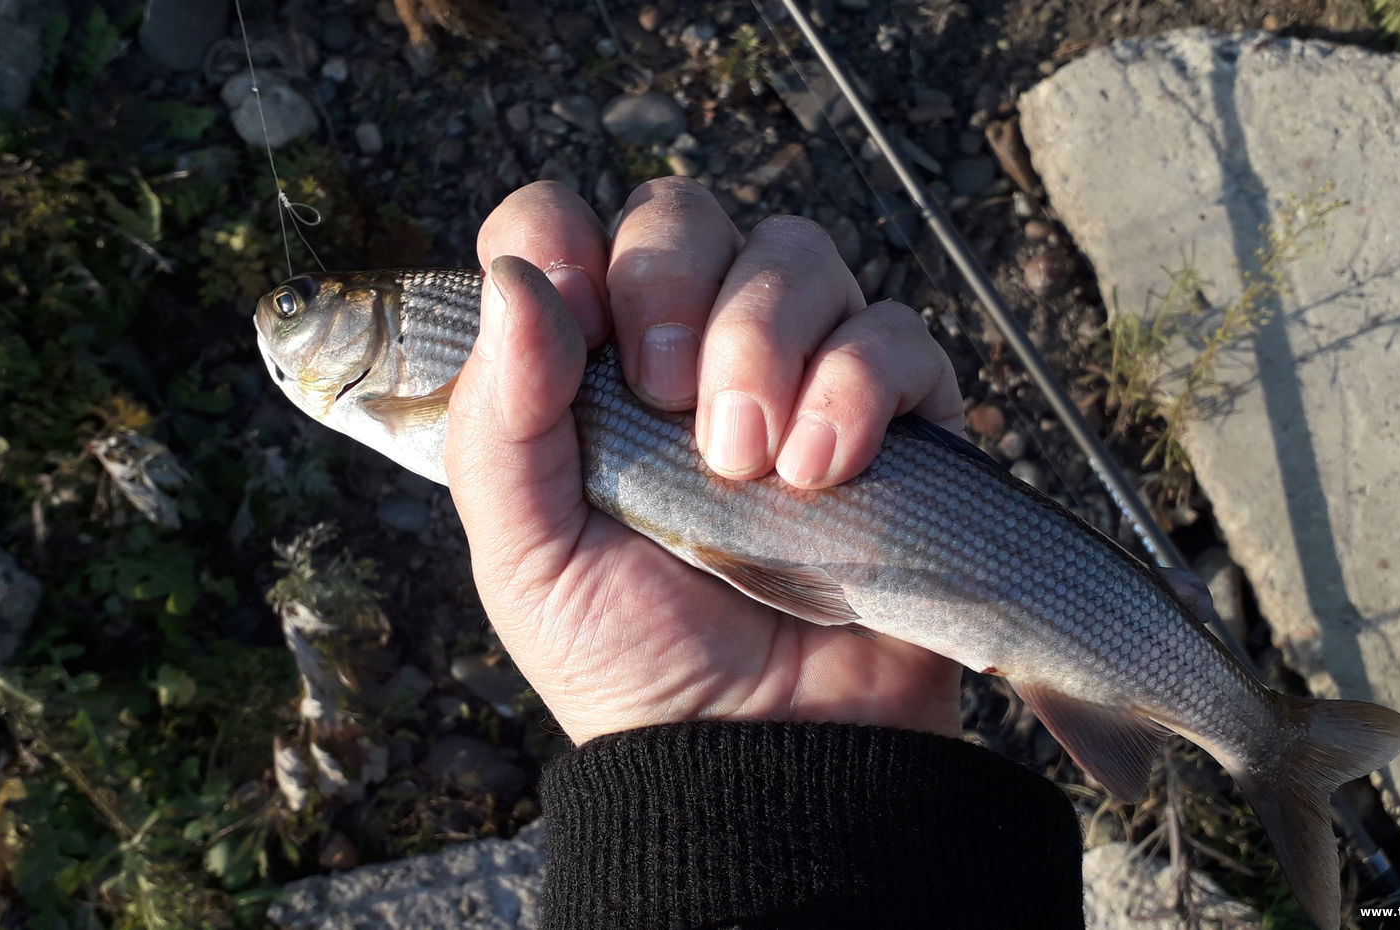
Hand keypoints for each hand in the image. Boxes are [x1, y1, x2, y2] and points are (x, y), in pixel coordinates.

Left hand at [444, 178, 966, 745]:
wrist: (756, 757)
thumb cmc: (631, 662)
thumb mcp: (527, 554)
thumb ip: (500, 419)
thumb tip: (514, 279)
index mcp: (588, 368)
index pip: (561, 227)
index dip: (563, 240)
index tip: (574, 317)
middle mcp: (691, 350)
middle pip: (682, 216)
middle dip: (672, 285)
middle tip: (667, 400)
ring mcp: (800, 373)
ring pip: (797, 252)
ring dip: (766, 340)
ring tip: (748, 461)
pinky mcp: (899, 414)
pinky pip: (896, 332)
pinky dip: (859, 385)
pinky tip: (824, 474)